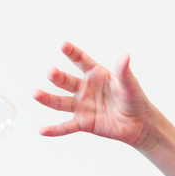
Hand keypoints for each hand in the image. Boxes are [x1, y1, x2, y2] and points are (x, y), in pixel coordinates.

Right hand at [35, 43, 154, 144]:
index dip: (72, 53)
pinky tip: (42, 130)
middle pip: (67, 81)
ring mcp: (82, 106)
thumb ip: (124, 72)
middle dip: (58, 77)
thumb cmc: (134, 100)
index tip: (63, 45)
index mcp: (96, 74)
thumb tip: (125, 56)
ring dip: (48, 99)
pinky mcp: (83, 123)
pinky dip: (54, 130)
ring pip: (61, 102)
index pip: (81, 61)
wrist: (139, 124)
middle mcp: (85, 88)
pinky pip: (66, 127)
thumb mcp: (130, 85)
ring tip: (36, 94)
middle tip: (51, 73)